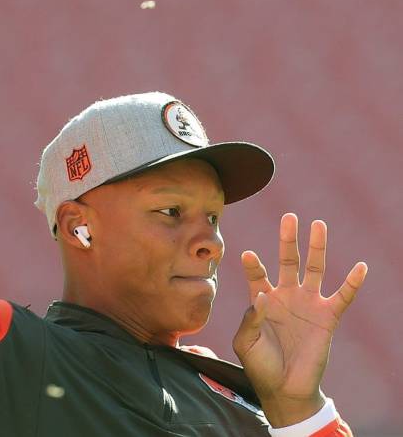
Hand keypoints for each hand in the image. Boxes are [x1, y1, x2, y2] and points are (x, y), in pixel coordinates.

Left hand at [232, 213, 367, 426]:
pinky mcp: (327, 317)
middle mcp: (286, 296)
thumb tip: (260, 296)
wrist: (285, 388)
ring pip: (314, 269)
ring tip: (319, 224)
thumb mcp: (246, 342)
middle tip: (288, 217)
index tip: (246, 254)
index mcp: (262, 300)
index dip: (252, 265)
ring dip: (317, 248)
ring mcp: (308, 304)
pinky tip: (360, 267)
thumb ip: (250, 318)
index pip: (257, 274)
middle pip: (287, 261)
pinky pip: (343, 296)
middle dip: (287, 240)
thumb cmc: (260, 365)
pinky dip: (352, 282)